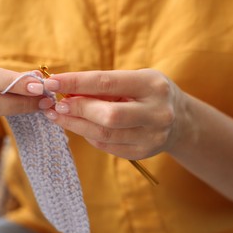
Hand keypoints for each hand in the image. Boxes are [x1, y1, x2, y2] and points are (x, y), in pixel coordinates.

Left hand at [44, 69, 184, 159]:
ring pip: (104, 134)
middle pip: (108, 115)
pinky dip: (88, 134)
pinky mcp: (143, 153)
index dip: (76, 83)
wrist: (180, 120)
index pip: (107, 82)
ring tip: (58, 115)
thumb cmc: (149, 93)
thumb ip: (104, 86)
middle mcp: (156, 112)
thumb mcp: (134, 80)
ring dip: (75, 125)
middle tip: (56, 104)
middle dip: (77, 109)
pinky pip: (106, 146)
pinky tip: (78, 125)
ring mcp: (151, 136)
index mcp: (152, 85)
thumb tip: (67, 93)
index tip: (52, 83)